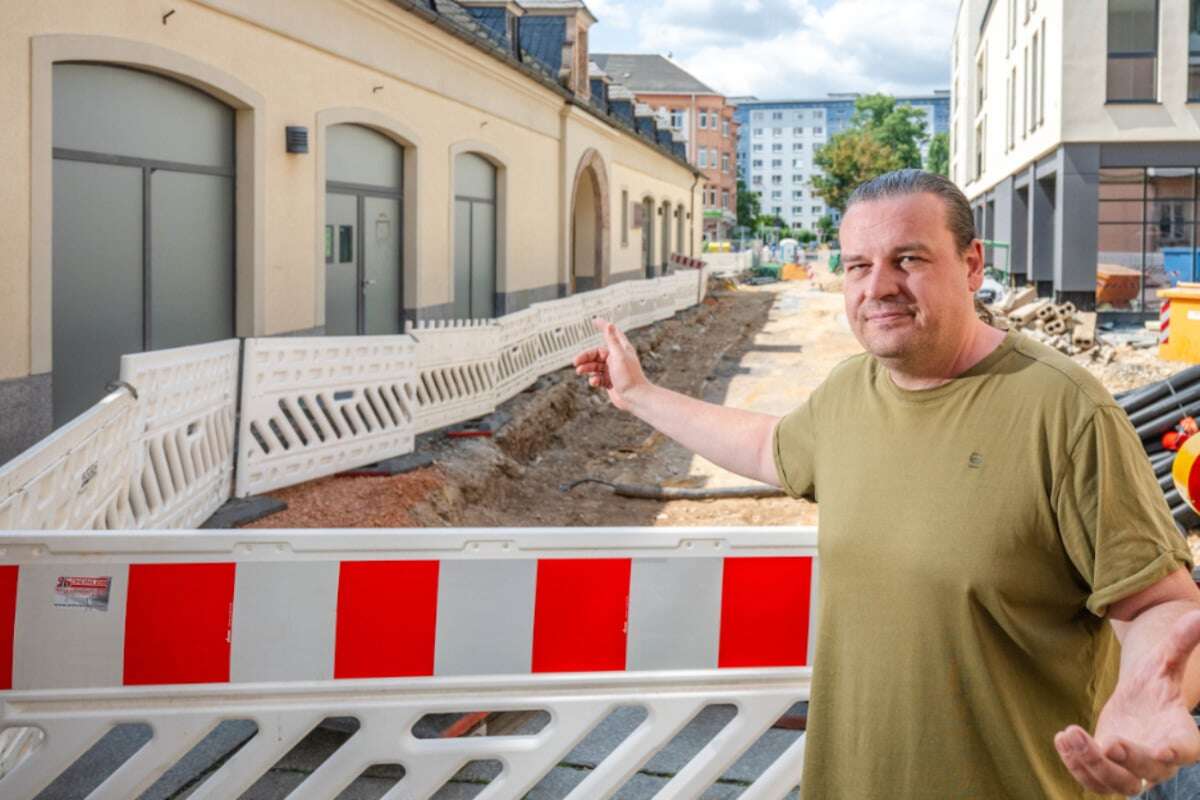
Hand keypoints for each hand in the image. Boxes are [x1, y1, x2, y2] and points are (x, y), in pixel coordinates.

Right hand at [572, 317, 649, 411]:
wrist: (635, 398)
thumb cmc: (629, 376)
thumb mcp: (618, 356)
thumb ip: (612, 341)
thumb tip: (609, 324)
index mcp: (621, 350)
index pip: (611, 334)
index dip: (603, 327)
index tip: (595, 320)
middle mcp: (616, 359)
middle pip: (596, 354)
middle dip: (585, 357)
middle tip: (575, 362)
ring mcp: (612, 371)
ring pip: (594, 366)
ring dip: (586, 368)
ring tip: (580, 371)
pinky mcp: (609, 381)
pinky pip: (597, 378)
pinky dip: (594, 380)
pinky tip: (594, 383)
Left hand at [1055, 611, 1199, 796]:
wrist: (1136, 706)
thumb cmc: (1155, 686)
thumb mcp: (1164, 663)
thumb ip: (1181, 644)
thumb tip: (1199, 614)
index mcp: (1179, 735)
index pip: (1185, 750)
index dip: (1176, 752)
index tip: (1163, 751)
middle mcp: (1159, 760)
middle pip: (1150, 771)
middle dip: (1130, 760)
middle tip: (1110, 743)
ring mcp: (1133, 771)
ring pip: (1118, 783)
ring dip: (1093, 765)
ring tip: (1071, 735)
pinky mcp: (1107, 773)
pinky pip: (1094, 781)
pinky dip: (1076, 765)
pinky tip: (1062, 739)